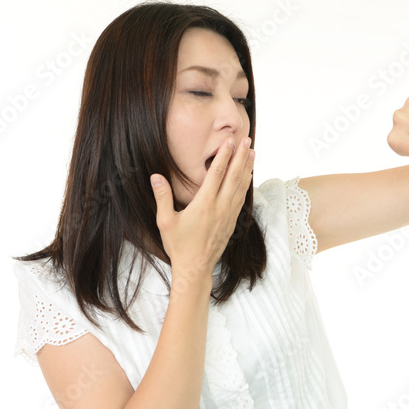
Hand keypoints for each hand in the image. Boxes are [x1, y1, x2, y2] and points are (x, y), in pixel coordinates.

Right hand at [150, 134, 254, 274]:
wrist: (195, 268)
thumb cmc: (179, 246)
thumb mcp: (165, 221)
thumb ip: (162, 197)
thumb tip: (155, 176)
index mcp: (204, 204)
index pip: (217, 174)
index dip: (224, 155)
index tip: (230, 141)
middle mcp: (220, 207)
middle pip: (234, 176)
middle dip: (241, 156)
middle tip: (247, 140)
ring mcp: (229, 215)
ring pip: (241, 186)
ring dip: (247, 168)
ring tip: (253, 153)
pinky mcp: (232, 222)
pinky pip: (241, 198)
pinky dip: (246, 184)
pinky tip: (248, 177)